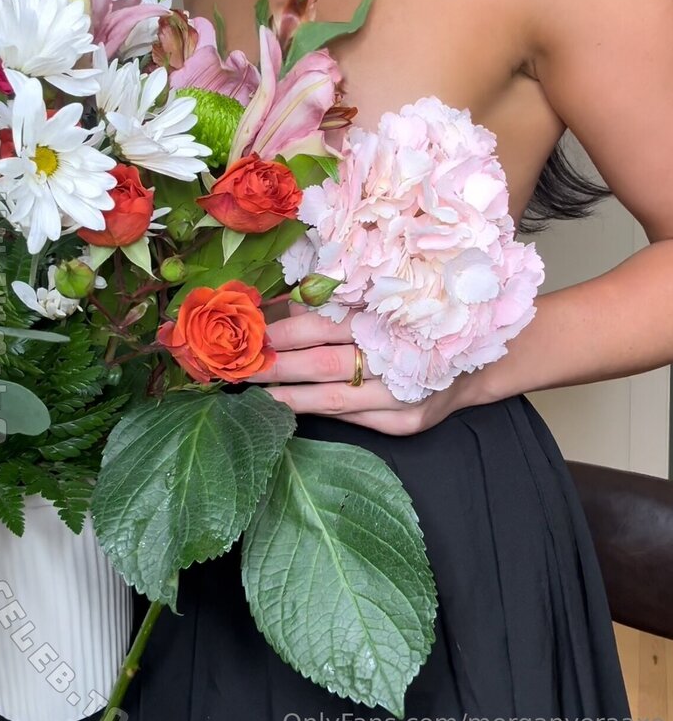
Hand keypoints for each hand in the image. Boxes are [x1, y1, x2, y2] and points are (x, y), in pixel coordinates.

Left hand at [248, 304, 487, 435]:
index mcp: (385, 317)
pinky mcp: (407, 421)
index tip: (252, 334)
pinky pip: (355, 421)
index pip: (323, 326)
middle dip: (278, 366)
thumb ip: (335, 303)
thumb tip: (281, 305)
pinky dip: (324, 414)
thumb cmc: (419, 318)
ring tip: (256, 394)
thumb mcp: (383, 299)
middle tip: (240, 367)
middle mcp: (395, 356)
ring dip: (291, 397)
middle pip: (324, 364)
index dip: (285, 332)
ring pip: (334, 400)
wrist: (479, 353)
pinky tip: (295, 411)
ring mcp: (402, 394)